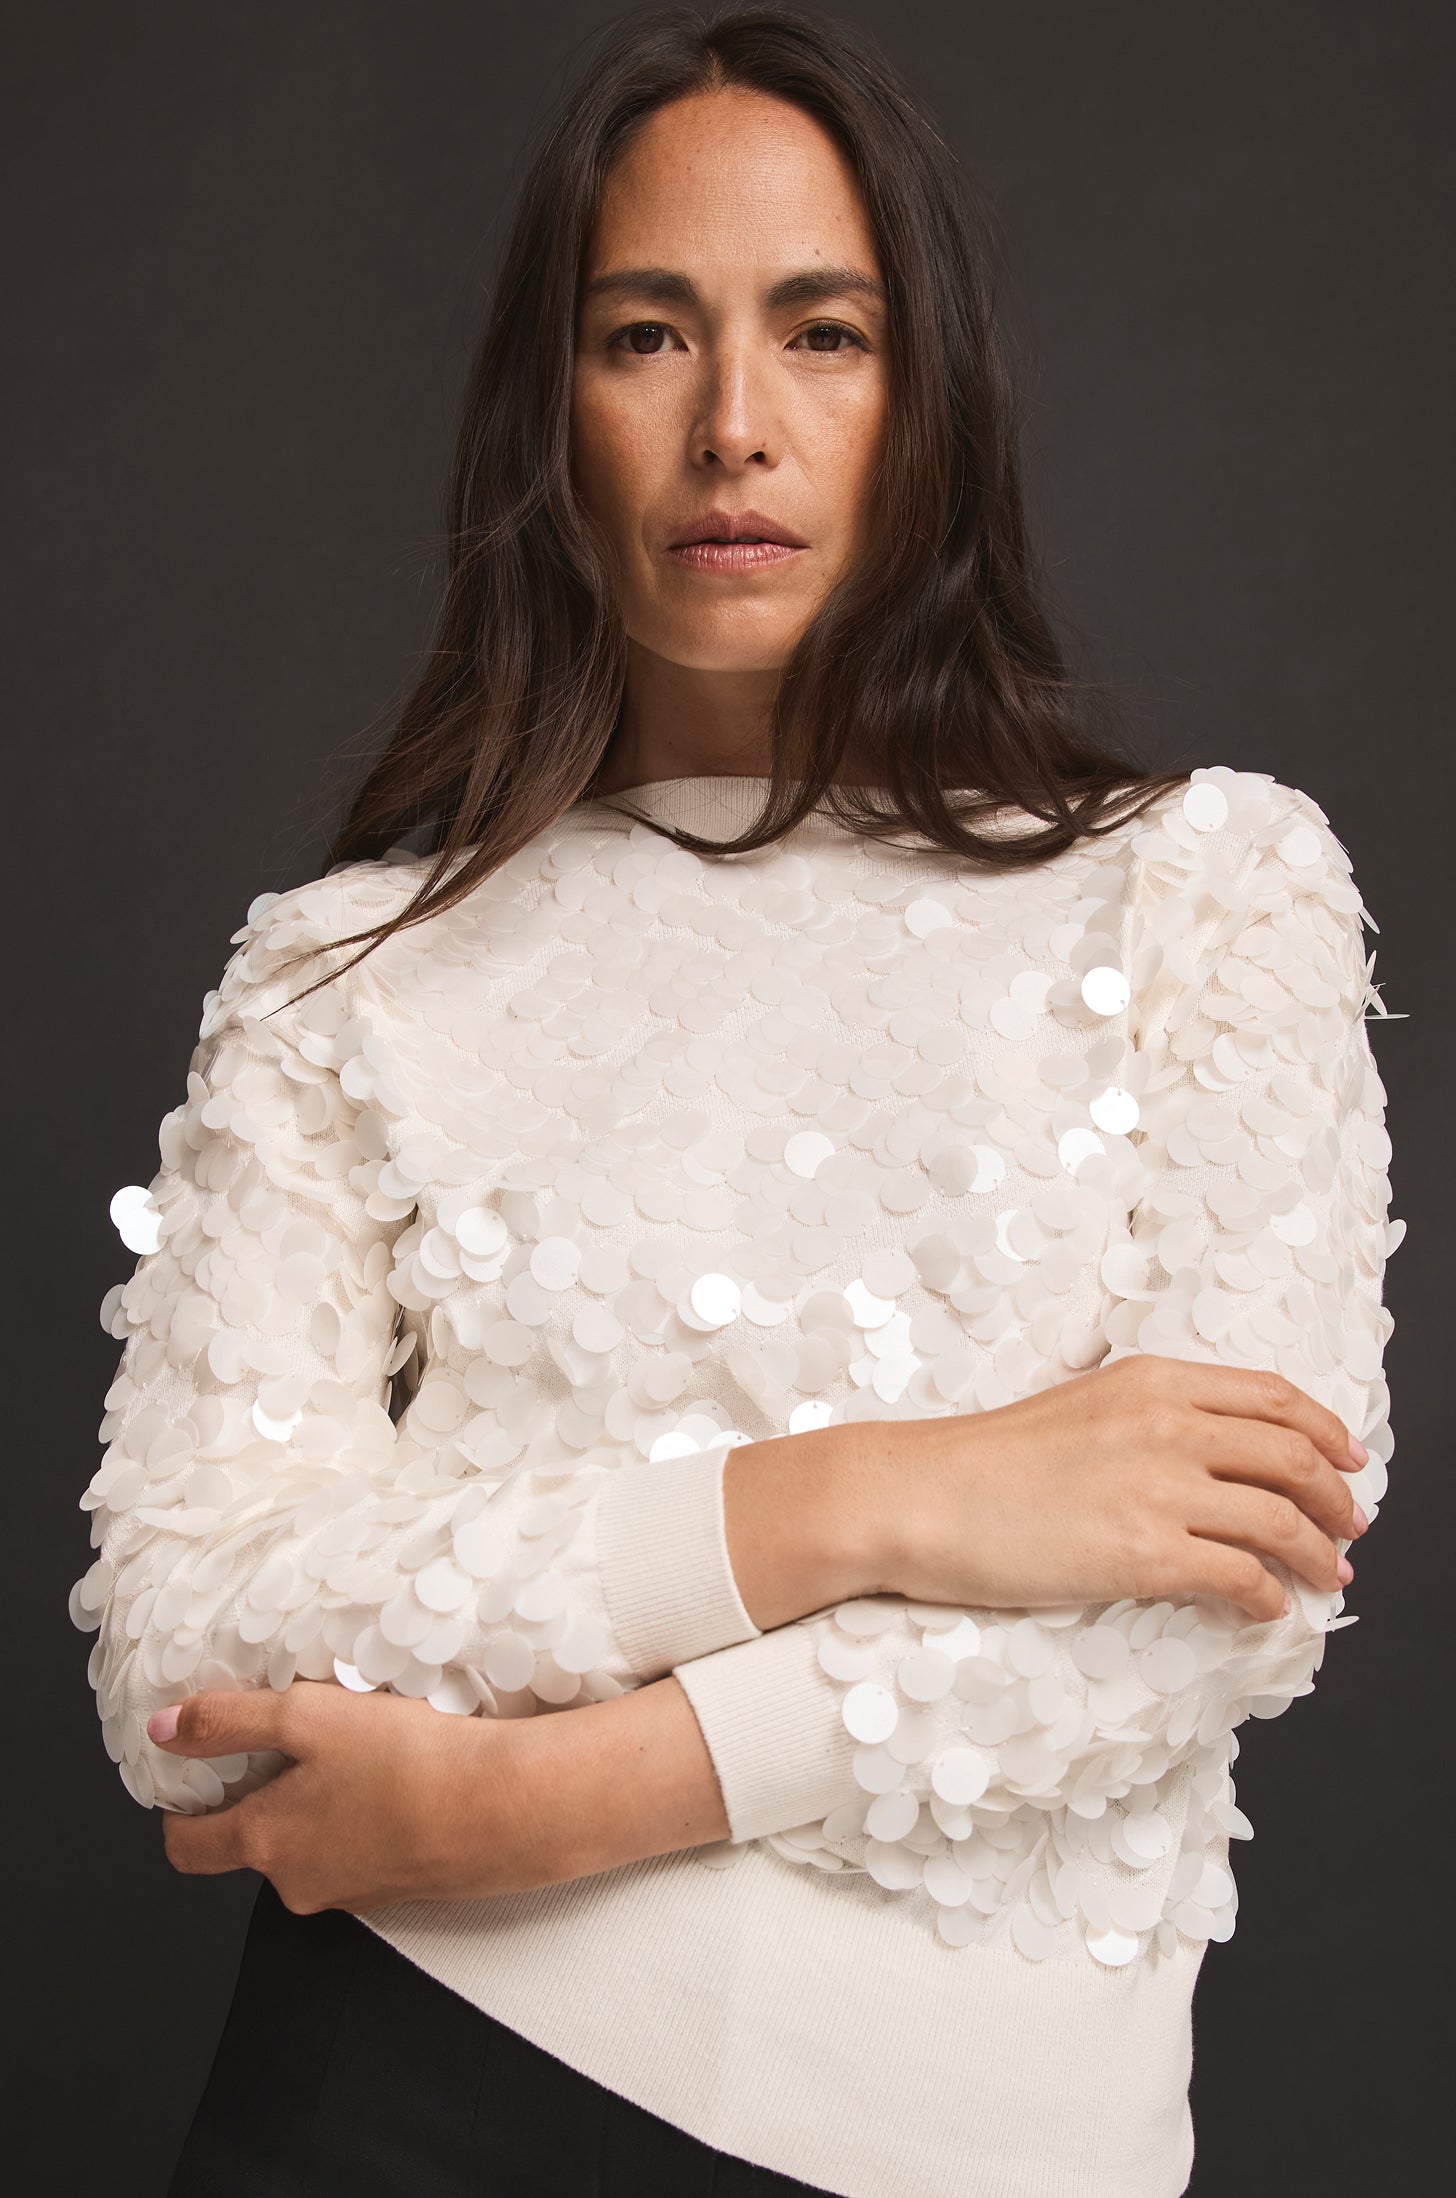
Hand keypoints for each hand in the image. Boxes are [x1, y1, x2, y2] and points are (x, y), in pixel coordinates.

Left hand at [148, 1672, 728, 1912]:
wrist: (508, 1809)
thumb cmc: (406, 1761)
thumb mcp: (305, 1715)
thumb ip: (227, 1721)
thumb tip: (162, 1728)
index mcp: (265, 1844)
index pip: (187, 1848)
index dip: (179, 1811)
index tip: (191, 1778)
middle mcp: (300, 1883)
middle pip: (256, 1845)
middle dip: (268, 1798)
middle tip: (300, 1742)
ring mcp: (356, 1894)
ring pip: (316, 1848)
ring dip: (327, 1806)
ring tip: (365, 1749)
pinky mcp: (406, 1888)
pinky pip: (368, 1852)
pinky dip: (374, 1818)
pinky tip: (407, 1775)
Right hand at [869, 1353, 1368, 1622]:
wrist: (920, 1496)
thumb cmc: (983, 1463)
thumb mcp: (1079, 1408)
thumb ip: (1146, 1419)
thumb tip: (1202, 1457)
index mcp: (1152, 1381)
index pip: (1272, 1395)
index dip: (1325, 1429)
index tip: (1347, 1457)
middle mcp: (1167, 1424)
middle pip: (1293, 1455)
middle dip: (1337, 1495)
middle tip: (1349, 1525)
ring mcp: (1158, 1488)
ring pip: (1283, 1519)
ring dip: (1319, 1553)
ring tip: (1326, 1575)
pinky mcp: (1144, 1554)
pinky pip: (1241, 1577)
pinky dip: (1270, 1597)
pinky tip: (1266, 1608)